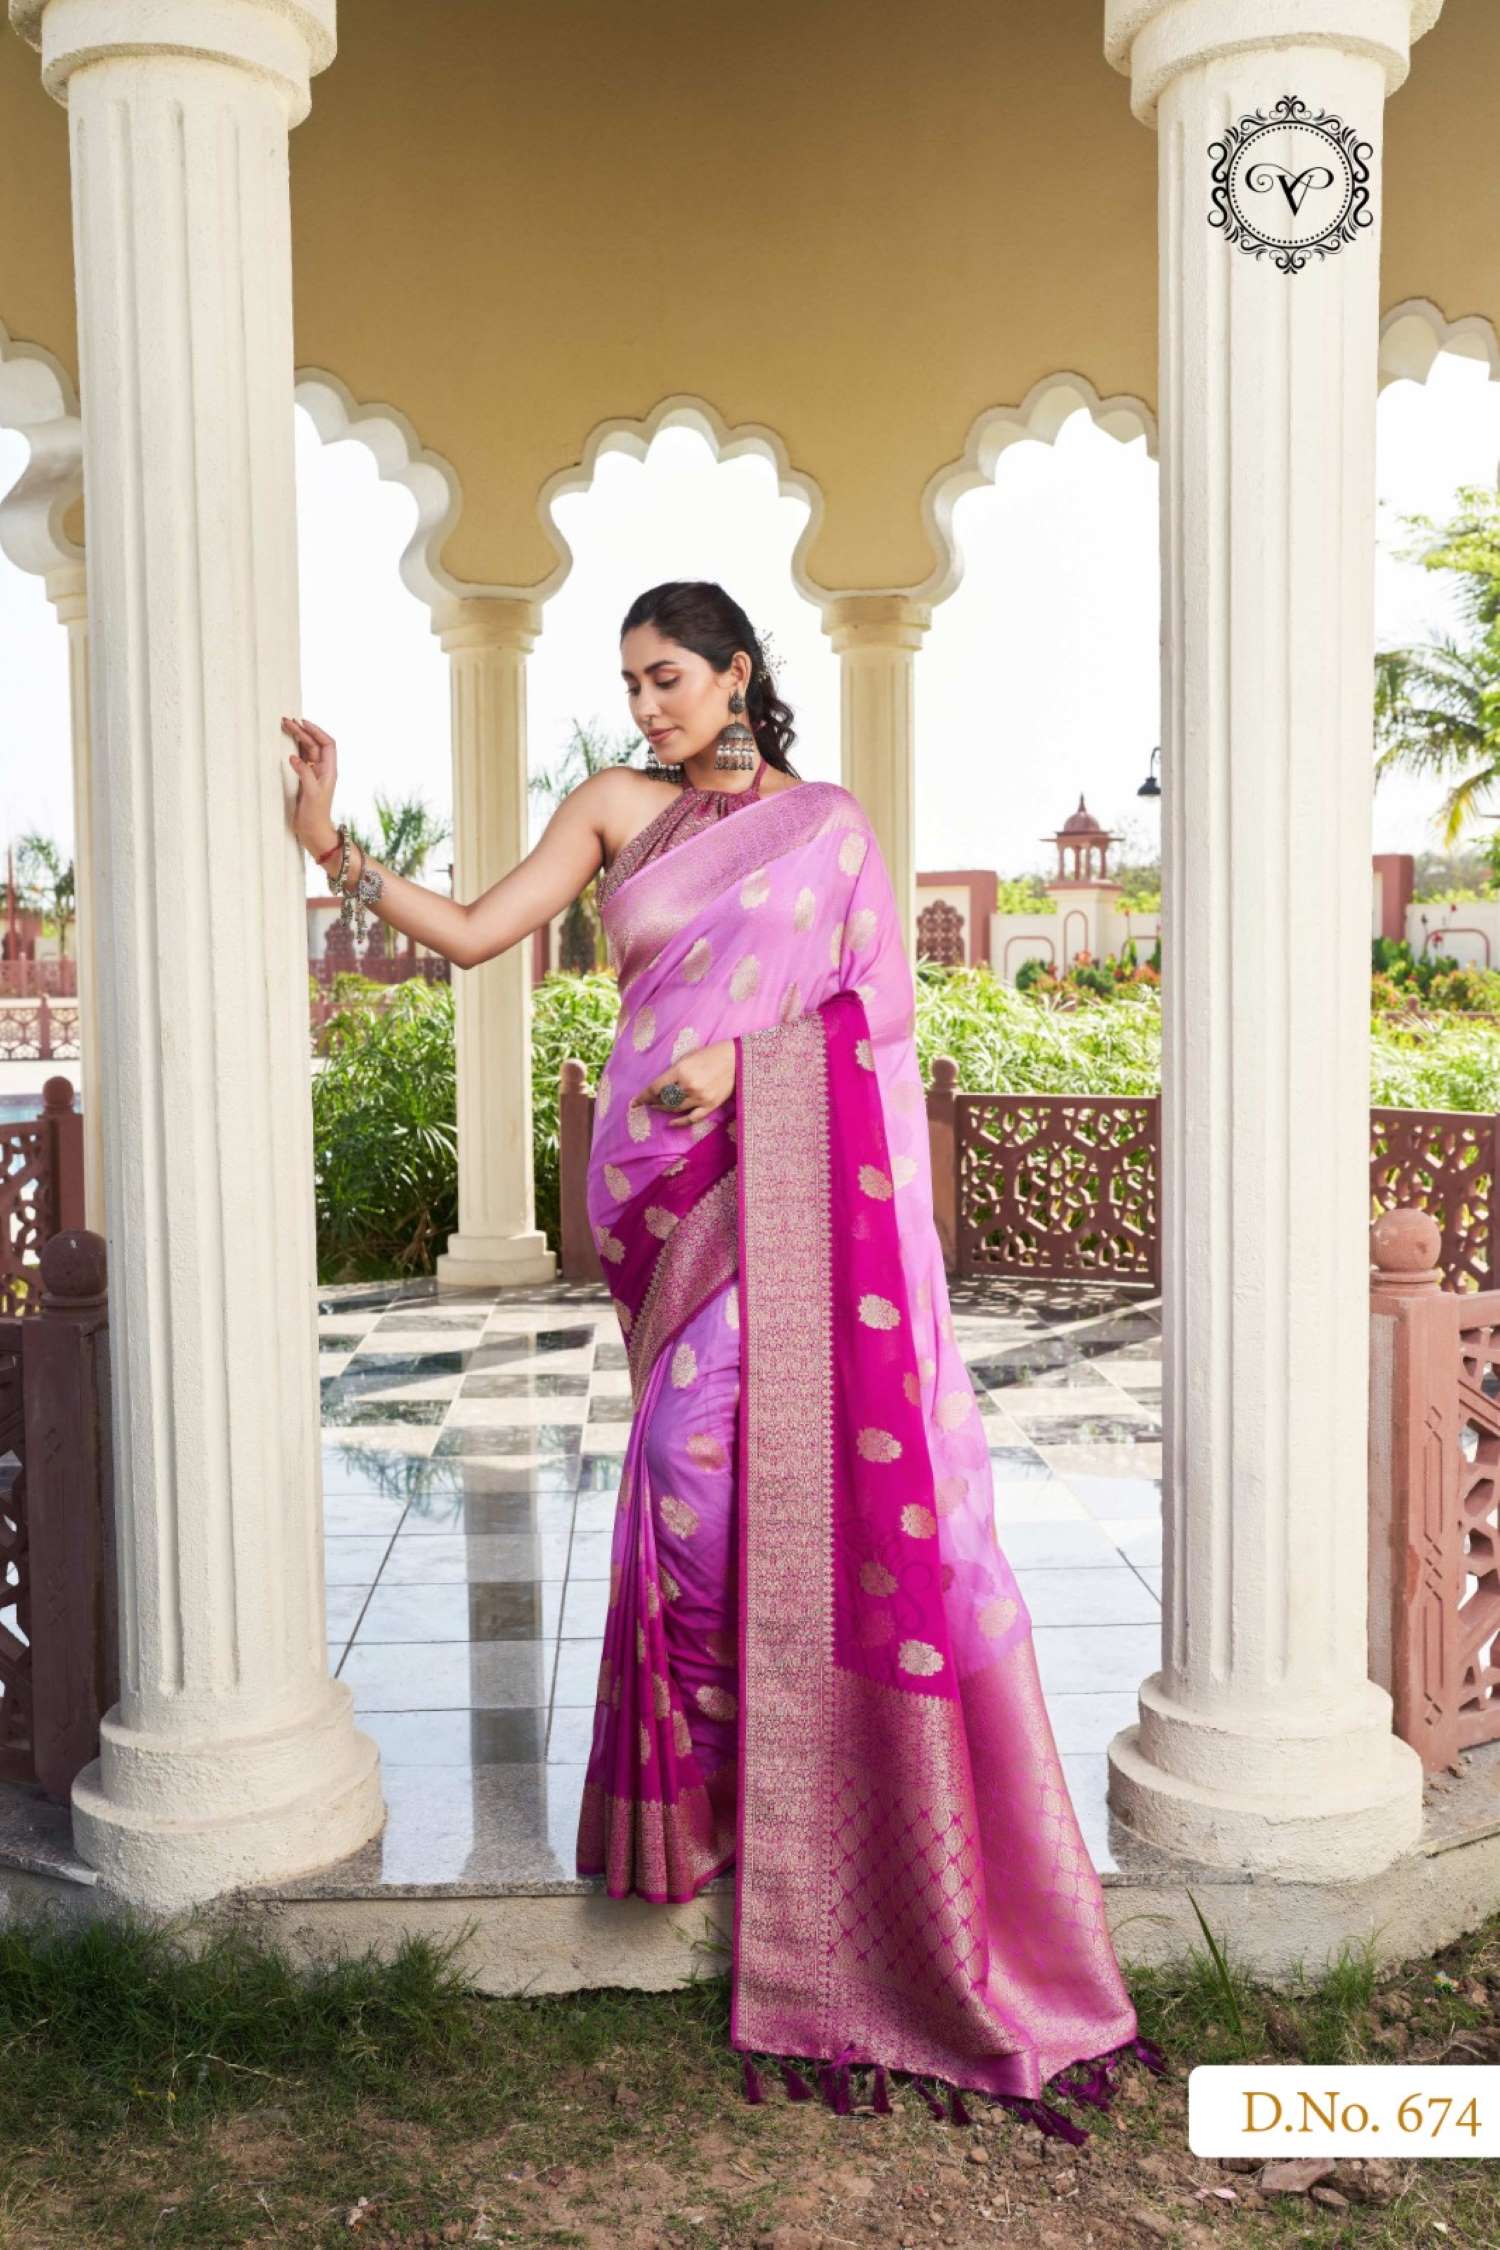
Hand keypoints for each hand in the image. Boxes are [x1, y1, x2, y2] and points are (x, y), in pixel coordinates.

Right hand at [282, 715, 338, 854]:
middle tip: (286, 721)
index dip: (317, 731)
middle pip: (315, 744)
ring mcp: (314, 774)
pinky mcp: (304, 780)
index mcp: (329, 771)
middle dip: (303, 731)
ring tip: (285, 726)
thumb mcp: (311, 794)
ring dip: (297, 738)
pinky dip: (293, 749)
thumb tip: (294, 757)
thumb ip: (304, 774)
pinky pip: (300, 759)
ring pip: (307, 750)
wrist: (313, 832)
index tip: (303, 722)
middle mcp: (323, 770)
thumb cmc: (315, 816)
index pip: (327, 744)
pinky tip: (286, 743)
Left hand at [639, 1039, 736, 1126]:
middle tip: (645, 1103)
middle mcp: (689, 1086)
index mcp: (681, 1071)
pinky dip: (680, 1122)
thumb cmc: (711, 1055)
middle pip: (663, 1099)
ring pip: (675, 1109)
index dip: (643, 1096)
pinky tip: (671, 1122)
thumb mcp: (688, 1057)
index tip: (635, 1102)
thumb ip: (674, 1072)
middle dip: (652, 1102)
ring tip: (657, 1107)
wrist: (736, 1060)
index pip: (656, 1088)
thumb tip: (659, 1086)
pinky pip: (692, 1118)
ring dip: (663, 1109)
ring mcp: (700, 1098)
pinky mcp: (710, 1105)